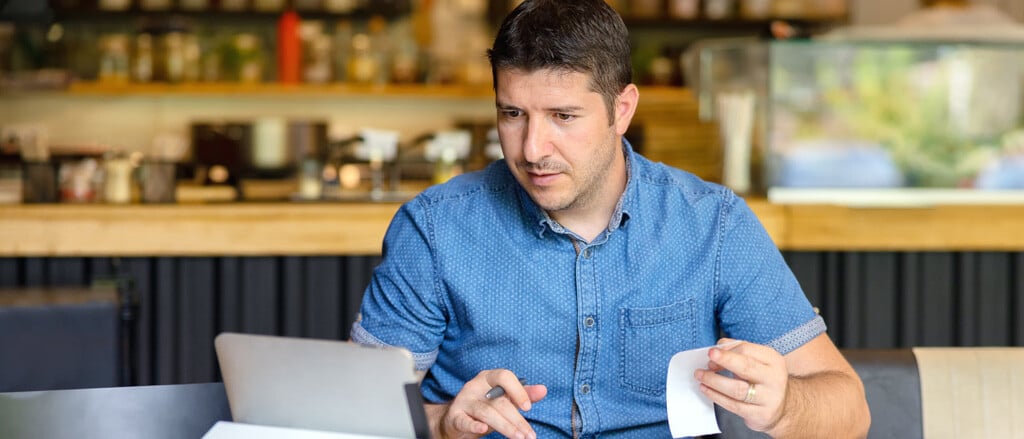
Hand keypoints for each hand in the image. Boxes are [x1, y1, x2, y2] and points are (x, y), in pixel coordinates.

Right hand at [429, 369, 546, 438]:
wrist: (456, 420)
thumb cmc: (485, 407)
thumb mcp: (504, 400)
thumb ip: (523, 394)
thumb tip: (543, 389)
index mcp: (488, 378)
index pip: (504, 377)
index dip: (518, 391)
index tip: (528, 408)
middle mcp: (475, 386)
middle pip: (498, 401)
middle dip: (516, 419)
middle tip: (529, 435)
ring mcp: (463, 401)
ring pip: (486, 413)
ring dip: (505, 426)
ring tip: (519, 437)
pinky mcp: (454, 416)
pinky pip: (464, 421)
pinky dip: (473, 425)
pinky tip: (483, 430)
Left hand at [694, 338, 788, 432]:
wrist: (782, 408)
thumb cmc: (764, 380)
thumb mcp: (759, 361)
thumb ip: (740, 351)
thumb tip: (719, 346)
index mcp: (773, 360)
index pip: (747, 350)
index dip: (727, 351)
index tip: (712, 353)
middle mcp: (774, 378)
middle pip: (746, 367)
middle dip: (724, 361)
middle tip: (708, 359)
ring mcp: (769, 398)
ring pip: (737, 389)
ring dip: (714, 381)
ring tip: (701, 376)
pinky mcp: (760, 414)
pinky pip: (734, 405)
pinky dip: (716, 396)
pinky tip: (706, 389)